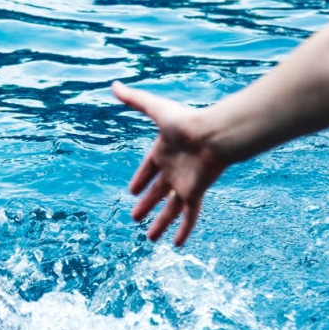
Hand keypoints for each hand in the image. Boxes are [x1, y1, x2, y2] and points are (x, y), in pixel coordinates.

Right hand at [113, 81, 229, 245]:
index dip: (140, 179)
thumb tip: (114, 85)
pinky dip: (183, 230)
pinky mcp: (195, 193)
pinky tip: (176, 245)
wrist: (214, 134)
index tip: (131, 191)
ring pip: (170, 209)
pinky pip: (188, 216)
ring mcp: (184, 184)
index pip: (148, 169)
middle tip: (134, 218)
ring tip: (150, 239)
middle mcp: (173, 170)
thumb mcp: (156, 109)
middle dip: (146, 204)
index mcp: (163, 152)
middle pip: (157, 192)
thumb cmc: (186, 121)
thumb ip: (134, 100)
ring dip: (160, 223)